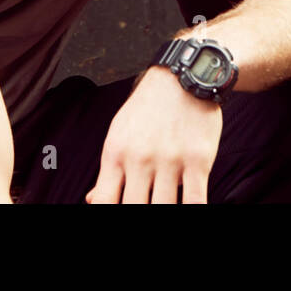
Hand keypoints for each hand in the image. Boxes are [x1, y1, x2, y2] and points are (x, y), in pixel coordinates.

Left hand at [85, 66, 222, 203]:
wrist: (184, 75)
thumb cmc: (148, 108)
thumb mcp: (120, 133)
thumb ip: (109, 170)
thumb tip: (92, 200)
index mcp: (115, 153)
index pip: (104, 201)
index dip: (107, 215)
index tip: (119, 213)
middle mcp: (139, 158)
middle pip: (134, 208)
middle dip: (138, 212)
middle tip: (146, 204)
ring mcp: (170, 159)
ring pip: (164, 208)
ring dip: (164, 210)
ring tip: (163, 203)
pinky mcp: (199, 159)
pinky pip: (195, 201)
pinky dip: (193, 211)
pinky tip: (191, 210)